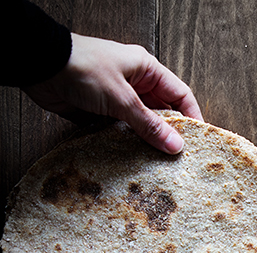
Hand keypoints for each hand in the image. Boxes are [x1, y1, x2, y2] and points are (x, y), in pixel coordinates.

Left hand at [23, 33, 202, 153]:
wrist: (41, 67)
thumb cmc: (83, 69)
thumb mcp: (122, 98)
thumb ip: (149, 125)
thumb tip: (176, 146)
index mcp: (147, 70)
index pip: (180, 95)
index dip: (193, 119)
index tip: (200, 143)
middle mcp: (136, 83)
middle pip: (163, 113)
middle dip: (171, 135)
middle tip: (179, 161)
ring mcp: (118, 99)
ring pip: (142, 125)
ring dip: (148, 143)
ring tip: (159, 167)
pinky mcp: (102, 113)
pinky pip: (122, 133)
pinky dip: (128, 146)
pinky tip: (134, 162)